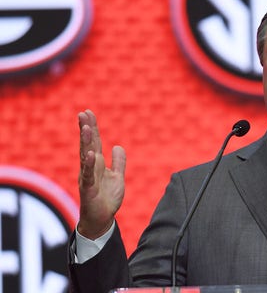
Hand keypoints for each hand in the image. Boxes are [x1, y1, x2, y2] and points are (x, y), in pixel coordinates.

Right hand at [77, 109, 125, 239]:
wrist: (102, 219)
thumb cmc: (107, 198)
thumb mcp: (117, 177)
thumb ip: (118, 162)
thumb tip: (118, 146)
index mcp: (98, 164)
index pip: (94, 142)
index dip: (92, 127)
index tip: (88, 112)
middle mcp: (90, 168)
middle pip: (88, 145)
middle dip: (85, 129)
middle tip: (83, 114)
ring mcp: (88, 177)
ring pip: (86, 156)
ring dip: (85, 143)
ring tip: (85, 128)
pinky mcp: (88, 189)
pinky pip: (88, 175)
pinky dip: (89, 165)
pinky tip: (90, 154)